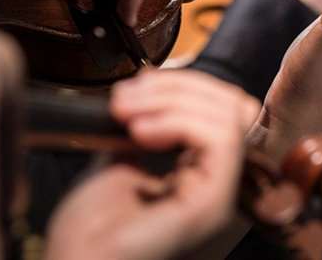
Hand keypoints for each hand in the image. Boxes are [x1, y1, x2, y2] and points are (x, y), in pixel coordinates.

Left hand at [45, 70, 259, 259]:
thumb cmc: (87, 235)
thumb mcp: (118, 162)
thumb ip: (145, 131)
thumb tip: (150, 88)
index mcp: (201, 177)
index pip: (224, 111)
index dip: (185, 87)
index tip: (136, 87)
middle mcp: (219, 187)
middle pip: (233, 107)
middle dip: (179, 85)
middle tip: (126, 96)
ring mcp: (220, 197)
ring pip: (228, 117)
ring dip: (173, 99)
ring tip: (126, 112)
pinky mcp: (214, 205)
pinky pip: (221, 141)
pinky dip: (180, 120)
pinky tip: (141, 130)